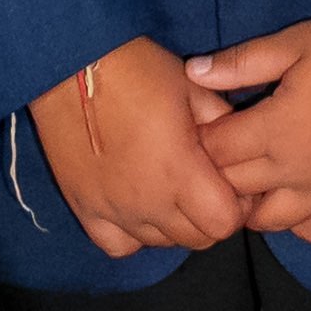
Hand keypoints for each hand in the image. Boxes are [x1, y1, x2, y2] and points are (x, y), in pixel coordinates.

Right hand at [27, 37, 249, 258]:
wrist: (72, 64)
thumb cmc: (137, 69)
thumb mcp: (193, 86)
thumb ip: (221, 122)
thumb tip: (238, 145)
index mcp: (179, 171)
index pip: (224, 223)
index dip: (237, 206)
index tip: (233, 184)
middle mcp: (147, 201)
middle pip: (197, 240)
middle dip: (210, 216)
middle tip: (206, 186)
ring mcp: (113, 210)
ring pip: (160, 244)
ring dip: (174, 225)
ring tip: (172, 191)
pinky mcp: (84, 209)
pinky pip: (118, 246)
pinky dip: (134, 235)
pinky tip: (138, 208)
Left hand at [185, 19, 310, 244]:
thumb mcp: (295, 43)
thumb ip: (242, 63)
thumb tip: (192, 72)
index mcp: (276, 128)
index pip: (216, 152)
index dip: (201, 141)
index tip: (202, 128)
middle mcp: (298, 169)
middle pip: (237, 189)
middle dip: (220, 173)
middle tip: (222, 156)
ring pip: (273, 222)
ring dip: (254, 207)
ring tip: (254, 184)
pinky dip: (303, 227)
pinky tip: (297, 205)